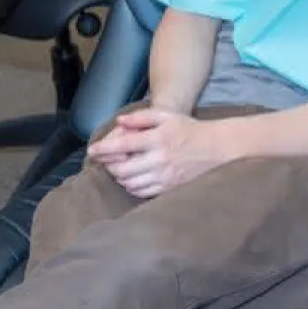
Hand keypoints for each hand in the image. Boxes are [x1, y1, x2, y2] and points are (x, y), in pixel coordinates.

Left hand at [86, 107, 226, 198]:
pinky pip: (142, 192)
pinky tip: (133, 178)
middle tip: (107, 160)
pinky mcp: (169, 188)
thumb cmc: (188, 130)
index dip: (103, 149)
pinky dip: (131, 186)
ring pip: (130, 183)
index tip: (92, 151)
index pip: (122, 145)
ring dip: (119, 177)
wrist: (215, 149)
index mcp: (157, 139)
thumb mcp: (166, 116)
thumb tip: (119, 122)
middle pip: (122, 169)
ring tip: (120, 168)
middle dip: (109, 165)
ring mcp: (164, 177)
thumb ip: (141, 117)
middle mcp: (159, 160)